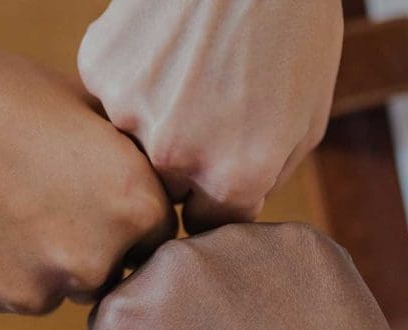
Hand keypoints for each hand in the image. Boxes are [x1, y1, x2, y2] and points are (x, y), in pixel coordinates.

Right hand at [0, 2, 175, 318]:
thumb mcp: (86, 111)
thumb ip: (130, 165)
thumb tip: (159, 196)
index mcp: (134, 209)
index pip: (147, 240)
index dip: (113, 213)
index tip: (78, 186)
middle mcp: (89, 263)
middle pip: (96, 275)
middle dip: (73, 245)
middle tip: (26, 192)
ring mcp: (25, 293)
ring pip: (37, 291)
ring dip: (19, 260)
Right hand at [78, 0, 342, 232]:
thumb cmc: (294, 27)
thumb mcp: (307, 116)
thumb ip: (262, 179)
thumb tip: (223, 208)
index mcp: (233, 176)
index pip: (206, 224)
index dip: (214, 197)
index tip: (218, 169)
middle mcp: (175, 154)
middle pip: (162, 189)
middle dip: (181, 162)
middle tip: (206, 107)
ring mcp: (129, 110)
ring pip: (131, 138)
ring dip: (154, 113)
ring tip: (190, 64)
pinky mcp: (100, 68)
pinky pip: (111, 92)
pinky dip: (133, 74)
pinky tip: (165, 41)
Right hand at [89, 223, 407, 329]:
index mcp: (124, 314)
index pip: (122, 305)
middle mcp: (173, 264)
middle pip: (170, 271)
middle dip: (192, 304)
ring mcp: (239, 244)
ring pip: (227, 255)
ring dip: (241, 288)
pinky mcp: (299, 239)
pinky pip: (283, 252)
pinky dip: (292, 283)